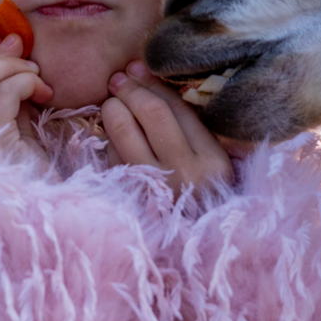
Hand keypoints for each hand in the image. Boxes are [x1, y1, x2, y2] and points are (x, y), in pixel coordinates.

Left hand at [100, 61, 235, 193]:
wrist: (193, 251)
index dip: (153, 84)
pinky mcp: (128, 197)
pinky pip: (112, 157)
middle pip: (151, 114)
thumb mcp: (211, 164)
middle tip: (118, 80)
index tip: (137, 68)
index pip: (178, 108)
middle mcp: (184, 173)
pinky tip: (111, 134)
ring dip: (112, 110)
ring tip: (111, 103)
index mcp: (212, 161)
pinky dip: (108, 140)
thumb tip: (146, 79)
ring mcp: (154, 187)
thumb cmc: (204, 198)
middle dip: (130, 91)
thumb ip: (189, 128)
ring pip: (123, 132)